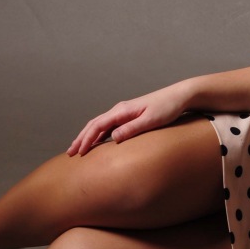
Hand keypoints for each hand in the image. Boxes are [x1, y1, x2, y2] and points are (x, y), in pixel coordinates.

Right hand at [67, 83, 190, 156]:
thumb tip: (113, 138)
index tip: (79, 152)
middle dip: (81, 138)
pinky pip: (109, 125)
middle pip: (94, 124)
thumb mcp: (151, 120)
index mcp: (122, 110)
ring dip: (88, 136)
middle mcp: (120, 110)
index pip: (98, 126)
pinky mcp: (130, 115)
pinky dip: (99, 134)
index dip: (87, 139)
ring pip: (100, 124)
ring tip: (78, 148)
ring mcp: (124, 112)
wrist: (179, 96)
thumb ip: (132, 129)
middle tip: (70, 152)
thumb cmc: (167, 108)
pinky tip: (98, 142)